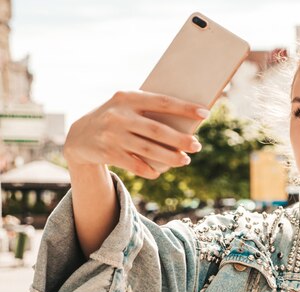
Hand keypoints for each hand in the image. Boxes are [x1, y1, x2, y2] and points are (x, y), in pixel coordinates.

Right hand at [64, 90, 208, 178]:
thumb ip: (148, 110)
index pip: (162, 102)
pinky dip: (149, 169)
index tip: (205, 113)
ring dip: (170, 157)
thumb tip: (186, 122)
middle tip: (197, 146)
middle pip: (157, 130)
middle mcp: (119, 115)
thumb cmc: (116, 119)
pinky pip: (134, 164)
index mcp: (127, 97)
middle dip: (180, 140)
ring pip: (148, 149)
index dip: (185, 108)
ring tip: (185, 160)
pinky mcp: (107, 153)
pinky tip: (160, 172)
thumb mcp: (126, 107)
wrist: (79, 136)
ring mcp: (112, 135)